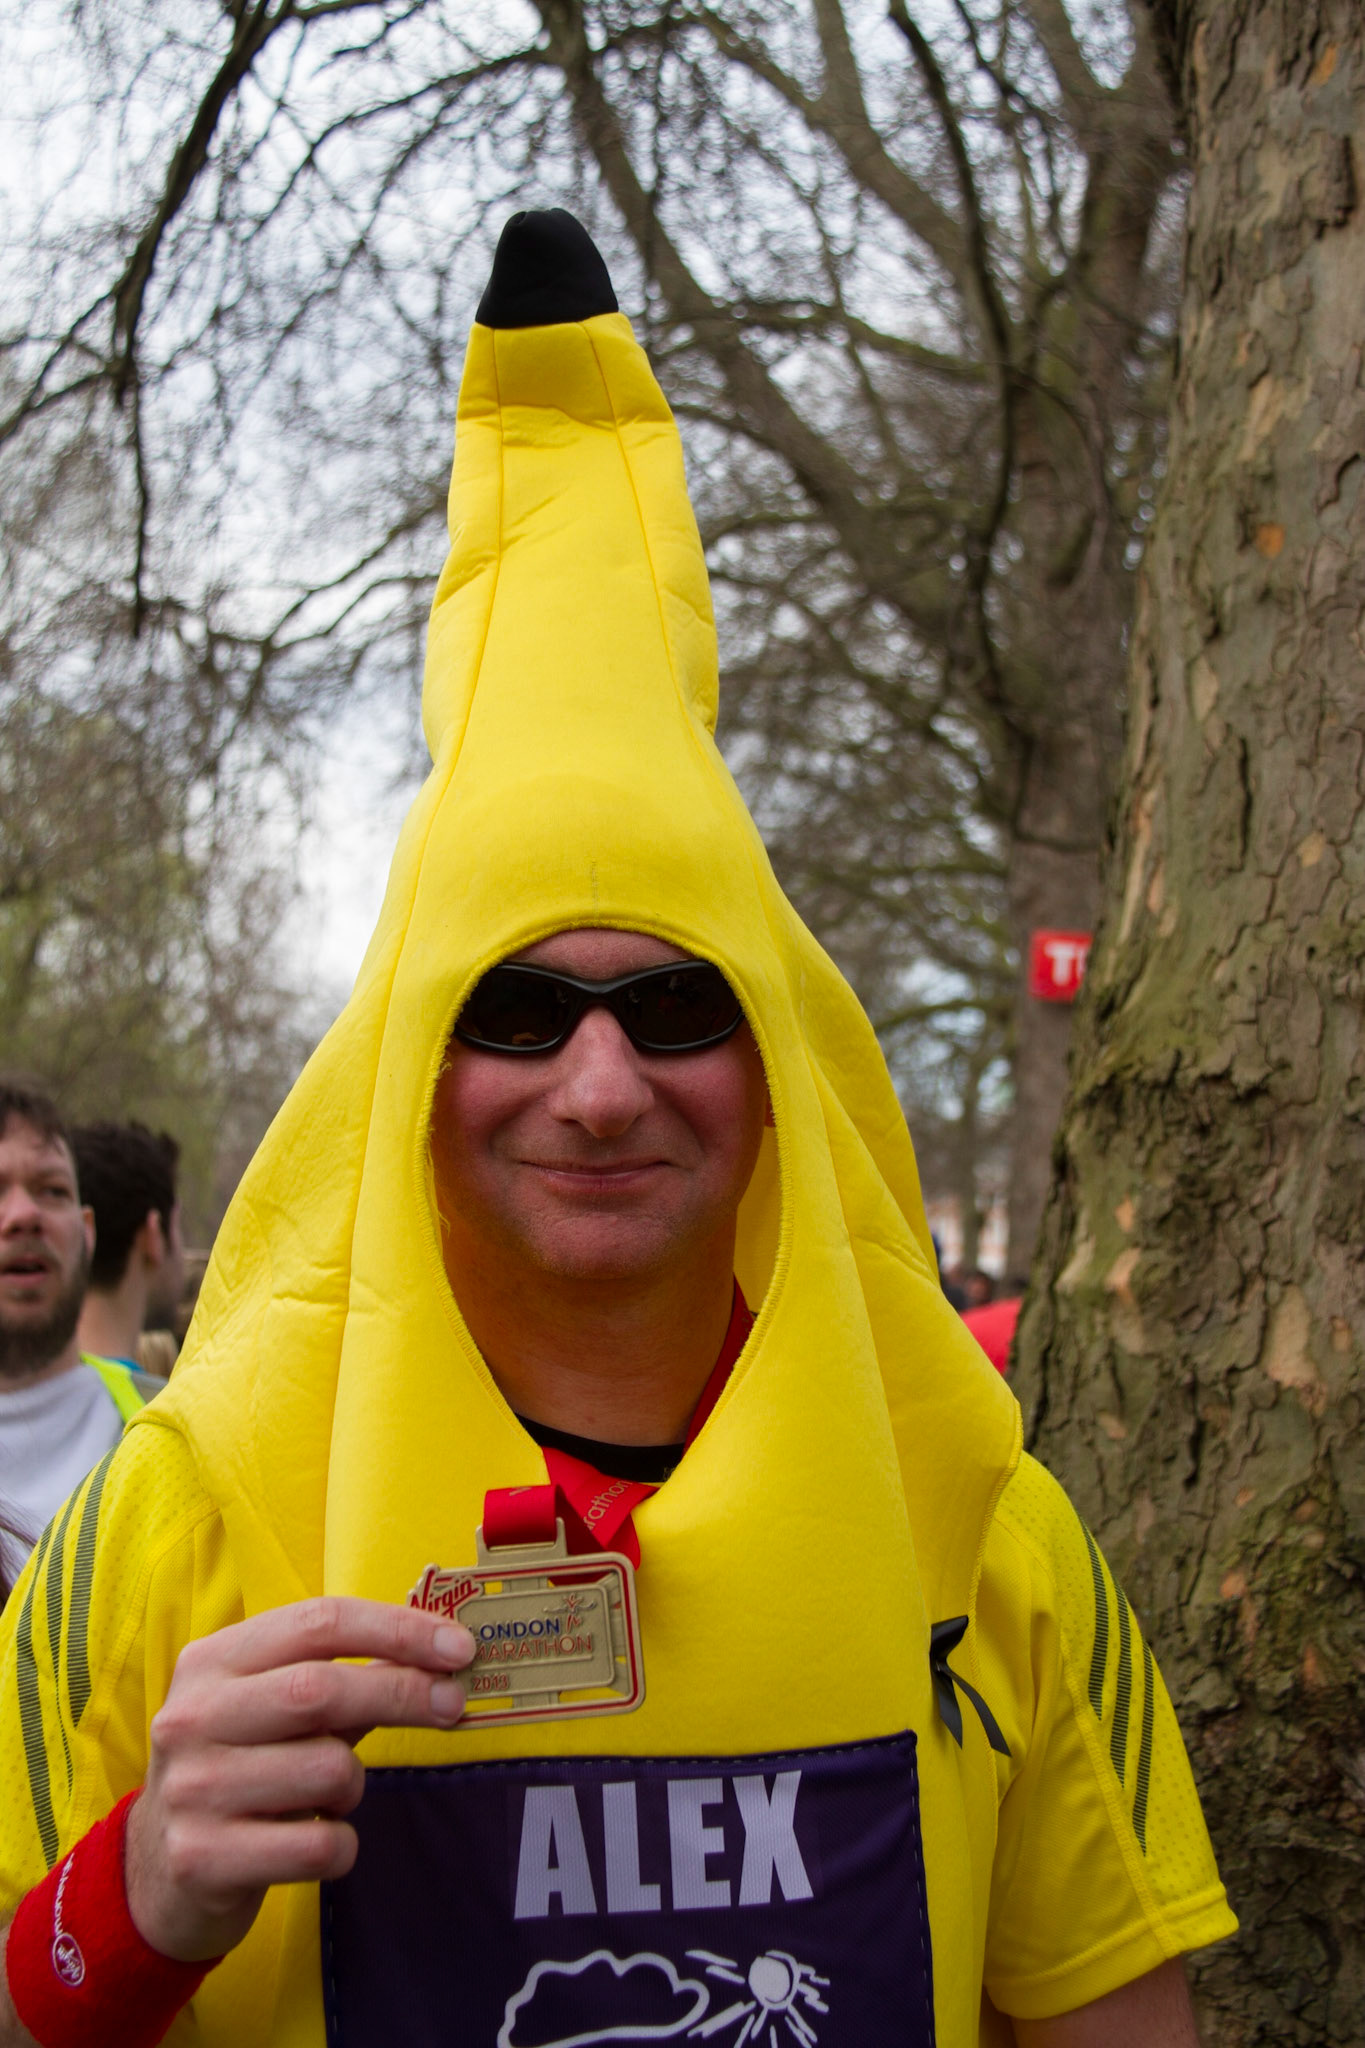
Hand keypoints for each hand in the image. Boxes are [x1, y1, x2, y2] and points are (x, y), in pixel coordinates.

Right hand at [124, 1597, 474, 1961]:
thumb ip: (343, 1679)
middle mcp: (192, 1717)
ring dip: (356, 1786)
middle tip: (453, 1706)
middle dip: (403, 1693)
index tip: (459, 1648)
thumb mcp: (275, 1712)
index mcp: (212, 1661)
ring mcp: (192, 1789)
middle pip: (322, 1688)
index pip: (319, 1622)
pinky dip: (342, 1845)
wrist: (157, 1873)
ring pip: (327, 1770)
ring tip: (331, 1797)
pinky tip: (315, 1842)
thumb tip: (439, 1656)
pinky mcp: (203, 1859)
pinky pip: (318, 1845)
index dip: (398, 1629)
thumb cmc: (242, 1770)